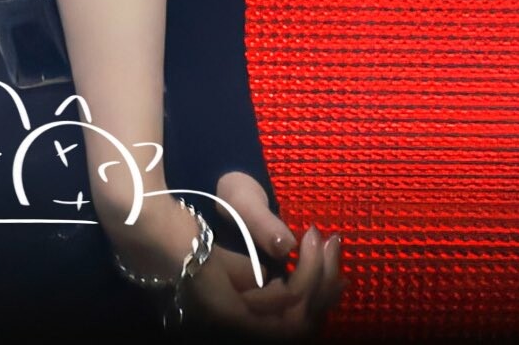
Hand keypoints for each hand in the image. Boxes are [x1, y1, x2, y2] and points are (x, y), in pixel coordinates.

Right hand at [173, 170, 345, 335]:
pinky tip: (323, 268)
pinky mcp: (256, 310)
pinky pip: (291, 314)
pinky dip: (311, 292)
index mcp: (222, 303)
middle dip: (319, 284)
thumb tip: (286, 246)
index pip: (278, 306)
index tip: (312, 233)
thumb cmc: (211, 195)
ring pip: (294, 322)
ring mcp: (246, 318)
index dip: (304, 276)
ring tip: (332, 251)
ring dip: (320, 289)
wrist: (186, 203)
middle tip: (332, 243)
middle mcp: (235, 320)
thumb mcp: (236, 199)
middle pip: (291, 323)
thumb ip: (258, 222)